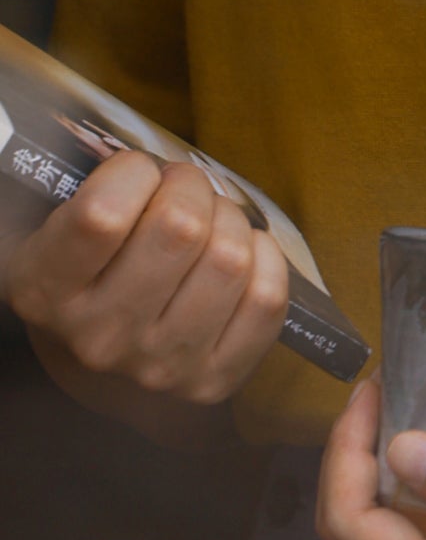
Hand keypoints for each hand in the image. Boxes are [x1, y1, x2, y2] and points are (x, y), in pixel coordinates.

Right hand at [3, 149, 289, 405]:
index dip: (135, 172)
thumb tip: (151, 157)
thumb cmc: (89, 270)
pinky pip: (266, 298)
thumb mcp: (59, 227)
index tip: (139, 171)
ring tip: (213, 220)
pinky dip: (266, 258)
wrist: (101, 362)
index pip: (103, 215)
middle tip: (184, 188)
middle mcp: (98, 336)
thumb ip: (90, 189)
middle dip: (192, 186)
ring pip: (230, 258)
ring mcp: (159, 365)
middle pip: (181, 228)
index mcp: (44, 290)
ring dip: (231, 219)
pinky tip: (244, 251)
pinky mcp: (213, 381)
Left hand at [317, 377, 425, 539]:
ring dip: (386, 472)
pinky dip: (425, 488)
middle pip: (362, 537)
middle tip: (385, 388)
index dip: (344, 455)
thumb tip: (397, 449)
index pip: (354, 530)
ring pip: (394, 537)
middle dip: (356, 459)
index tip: (374, 390)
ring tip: (407, 404)